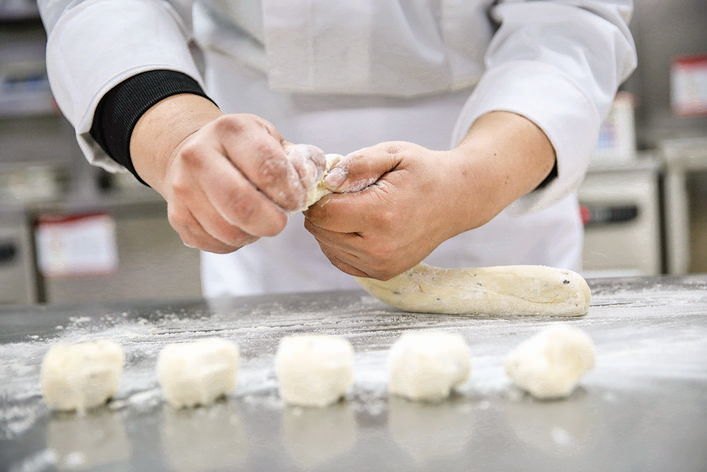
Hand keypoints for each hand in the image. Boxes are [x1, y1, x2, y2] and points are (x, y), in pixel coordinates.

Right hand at [130, 94, 323, 252]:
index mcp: (231, 130)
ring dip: (253, 233)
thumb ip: (301, 160)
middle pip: (242, 205)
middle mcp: (199, 156)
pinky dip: (236, 241)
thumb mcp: (274, 141)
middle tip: (280, 220)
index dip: (290, 192)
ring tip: (258, 218)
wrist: (191, 152)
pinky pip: (216, 243)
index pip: (268, 169)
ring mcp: (183, 188)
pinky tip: (238, 223)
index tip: (296, 199)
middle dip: (272, 221)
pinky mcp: (177, 216)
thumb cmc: (242, 150)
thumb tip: (310, 182)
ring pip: (228, 231)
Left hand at [304, 111, 555, 279]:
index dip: (318, 197)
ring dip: (332, 228)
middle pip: (321, 233)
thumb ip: (357, 164)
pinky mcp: (383, 273)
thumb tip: (327, 181)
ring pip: (328, 248)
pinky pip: (341, 261)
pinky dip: (340, 244)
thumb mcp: (393, 153)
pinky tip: (357, 226)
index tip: (331, 185)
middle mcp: (380, 247)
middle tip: (344, 194)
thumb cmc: (424, 172)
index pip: (322, 215)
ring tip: (356, 209)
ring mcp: (382, 264)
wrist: (458, 198)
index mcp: (380, 215)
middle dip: (324, 212)